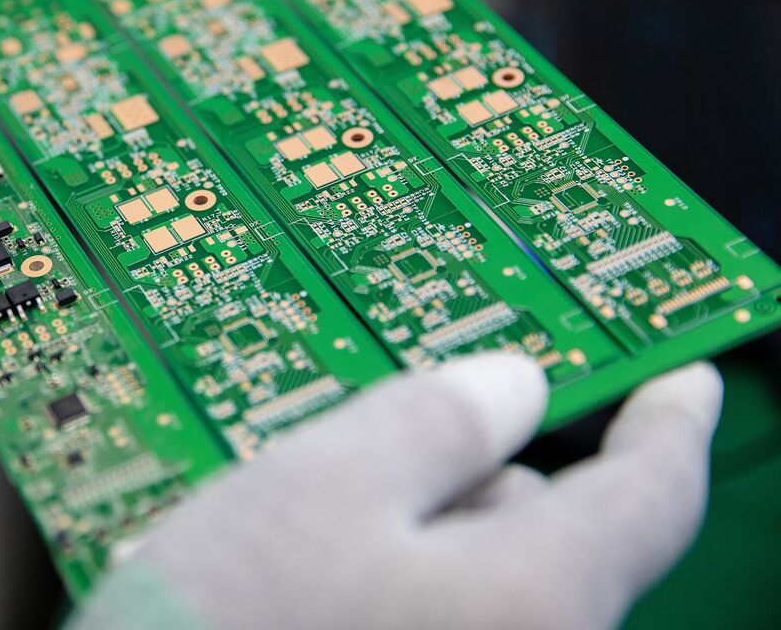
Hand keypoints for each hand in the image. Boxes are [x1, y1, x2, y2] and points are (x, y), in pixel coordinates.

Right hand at [75, 355, 722, 629]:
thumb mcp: (316, 486)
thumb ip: (432, 421)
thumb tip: (511, 387)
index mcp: (530, 601)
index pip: (650, 495)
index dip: (670, 421)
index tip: (685, 379)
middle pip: (545, 539)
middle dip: (475, 483)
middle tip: (369, 459)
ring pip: (483, 587)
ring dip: (417, 543)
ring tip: (300, 543)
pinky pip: (441, 629)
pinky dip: (396, 595)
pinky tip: (304, 590)